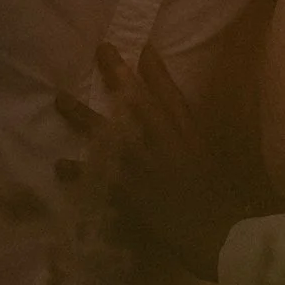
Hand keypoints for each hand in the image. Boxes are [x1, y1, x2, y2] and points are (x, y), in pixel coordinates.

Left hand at [55, 43, 252, 283]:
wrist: (221, 236)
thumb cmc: (225, 202)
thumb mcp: (219, 163)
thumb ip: (200, 143)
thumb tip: (197, 132)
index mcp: (191, 135)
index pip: (172, 96)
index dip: (156, 71)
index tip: (143, 48)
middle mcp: (166, 143)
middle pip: (137, 102)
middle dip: (118, 75)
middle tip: (101, 49)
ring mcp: (145, 166)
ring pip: (109, 133)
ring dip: (83, 115)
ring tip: (59, 98)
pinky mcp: (130, 193)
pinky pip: (97, 178)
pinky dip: (78, 172)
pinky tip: (59, 165)